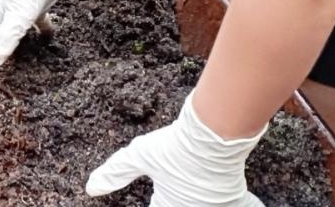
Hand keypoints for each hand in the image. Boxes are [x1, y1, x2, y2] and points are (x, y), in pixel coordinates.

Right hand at [0, 0, 71, 69]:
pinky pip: (34, 25)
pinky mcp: (33, 9)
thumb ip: (4, 40)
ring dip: (8, 49)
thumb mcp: (16, 18)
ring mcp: (17, 13)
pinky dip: (40, 33)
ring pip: (10, 36)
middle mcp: (2, 19)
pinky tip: (47, 40)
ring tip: (10, 63)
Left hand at [85, 95, 265, 206]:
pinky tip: (243, 202)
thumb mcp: (139, 156)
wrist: (216, 134)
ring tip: (195, 191)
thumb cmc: (176, 146)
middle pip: (181, 205)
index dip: (156, 202)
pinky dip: (241, 204)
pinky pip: (239, 205)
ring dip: (200, 200)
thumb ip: (115, 173)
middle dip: (177, 198)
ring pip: (206, 205)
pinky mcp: (234, 196)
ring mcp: (216, 205)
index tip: (159, 195)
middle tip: (176, 189)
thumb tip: (91, 188)